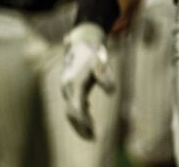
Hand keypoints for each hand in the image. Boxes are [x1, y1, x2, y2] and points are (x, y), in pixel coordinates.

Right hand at [61, 23, 114, 139]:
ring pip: (71, 111)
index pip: (75, 109)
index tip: (92, 130)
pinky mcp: (70, 87)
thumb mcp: (101, 62)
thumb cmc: (94, 52)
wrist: (82, 40)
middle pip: (71, 114)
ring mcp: (67, 88)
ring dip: (80, 123)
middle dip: (81, 127)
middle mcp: (67, 88)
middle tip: (93, 138)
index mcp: (74, 84)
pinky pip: (73, 105)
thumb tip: (112, 92)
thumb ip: (105, 76)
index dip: (83, 122)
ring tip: (92, 134)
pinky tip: (90, 118)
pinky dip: (80, 114)